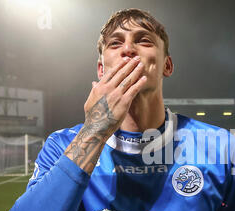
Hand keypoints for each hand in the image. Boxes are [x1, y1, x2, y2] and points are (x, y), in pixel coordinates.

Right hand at [65, 57, 146, 173]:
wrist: (96, 127)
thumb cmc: (93, 116)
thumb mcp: (90, 100)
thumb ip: (94, 90)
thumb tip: (94, 83)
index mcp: (100, 87)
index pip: (111, 72)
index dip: (120, 65)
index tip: (125, 60)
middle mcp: (108, 88)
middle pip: (121, 73)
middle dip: (130, 65)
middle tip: (136, 58)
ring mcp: (116, 95)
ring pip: (128, 79)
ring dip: (136, 71)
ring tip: (141, 64)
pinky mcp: (124, 102)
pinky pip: (133, 90)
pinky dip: (139, 83)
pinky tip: (144, 78)